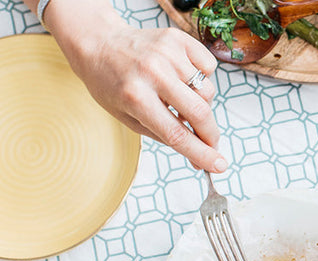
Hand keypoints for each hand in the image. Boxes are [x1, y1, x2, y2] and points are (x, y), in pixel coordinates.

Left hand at [38, 0, 226, 172]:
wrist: (99, 42)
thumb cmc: (111, 84)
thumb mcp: (127, 118)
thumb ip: (163, 135)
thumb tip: (198, 153)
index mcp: (135, 97)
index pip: (177, 134)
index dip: (201, 154)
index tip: (219, 166)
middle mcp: (153, 72)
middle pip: (200, 113)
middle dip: (211, 135)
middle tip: (212, 145)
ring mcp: (168, 52)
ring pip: (208, 92)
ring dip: (201, 104)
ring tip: (180, 99)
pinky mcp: (178, 38)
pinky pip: (209, 67)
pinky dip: (202, 78)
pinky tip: (183, 78)